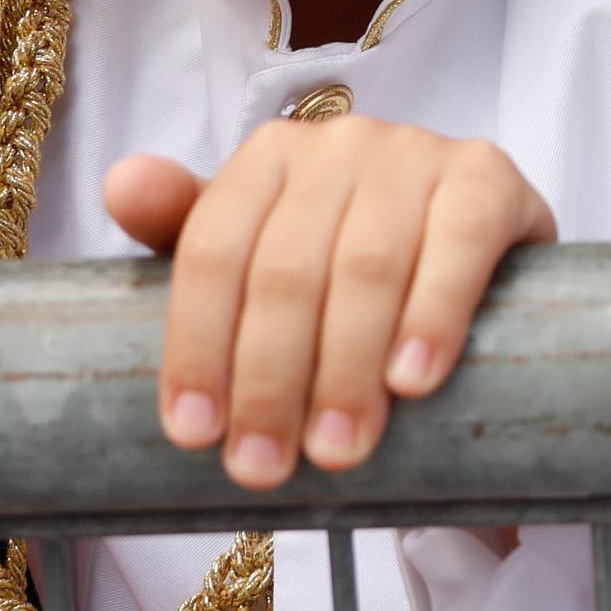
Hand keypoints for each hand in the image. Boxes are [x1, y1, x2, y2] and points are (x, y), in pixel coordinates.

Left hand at [111, 117, 556, 492]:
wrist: (471, 253)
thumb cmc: (343, 269)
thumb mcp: (260, 261)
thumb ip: (185, 233)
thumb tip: (121, 185)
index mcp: (268, 157)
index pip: (213, 248)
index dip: (197, 345)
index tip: (194, 435)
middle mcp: (339, 142)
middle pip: (285, 267)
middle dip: (269, 380)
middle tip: (263, 468)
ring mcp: (419, 151)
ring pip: (366, 264)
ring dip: (345, 367)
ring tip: (335, 450)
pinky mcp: (490, 176)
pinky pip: (459, 243)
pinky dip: (432, 316)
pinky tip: (412, 380)